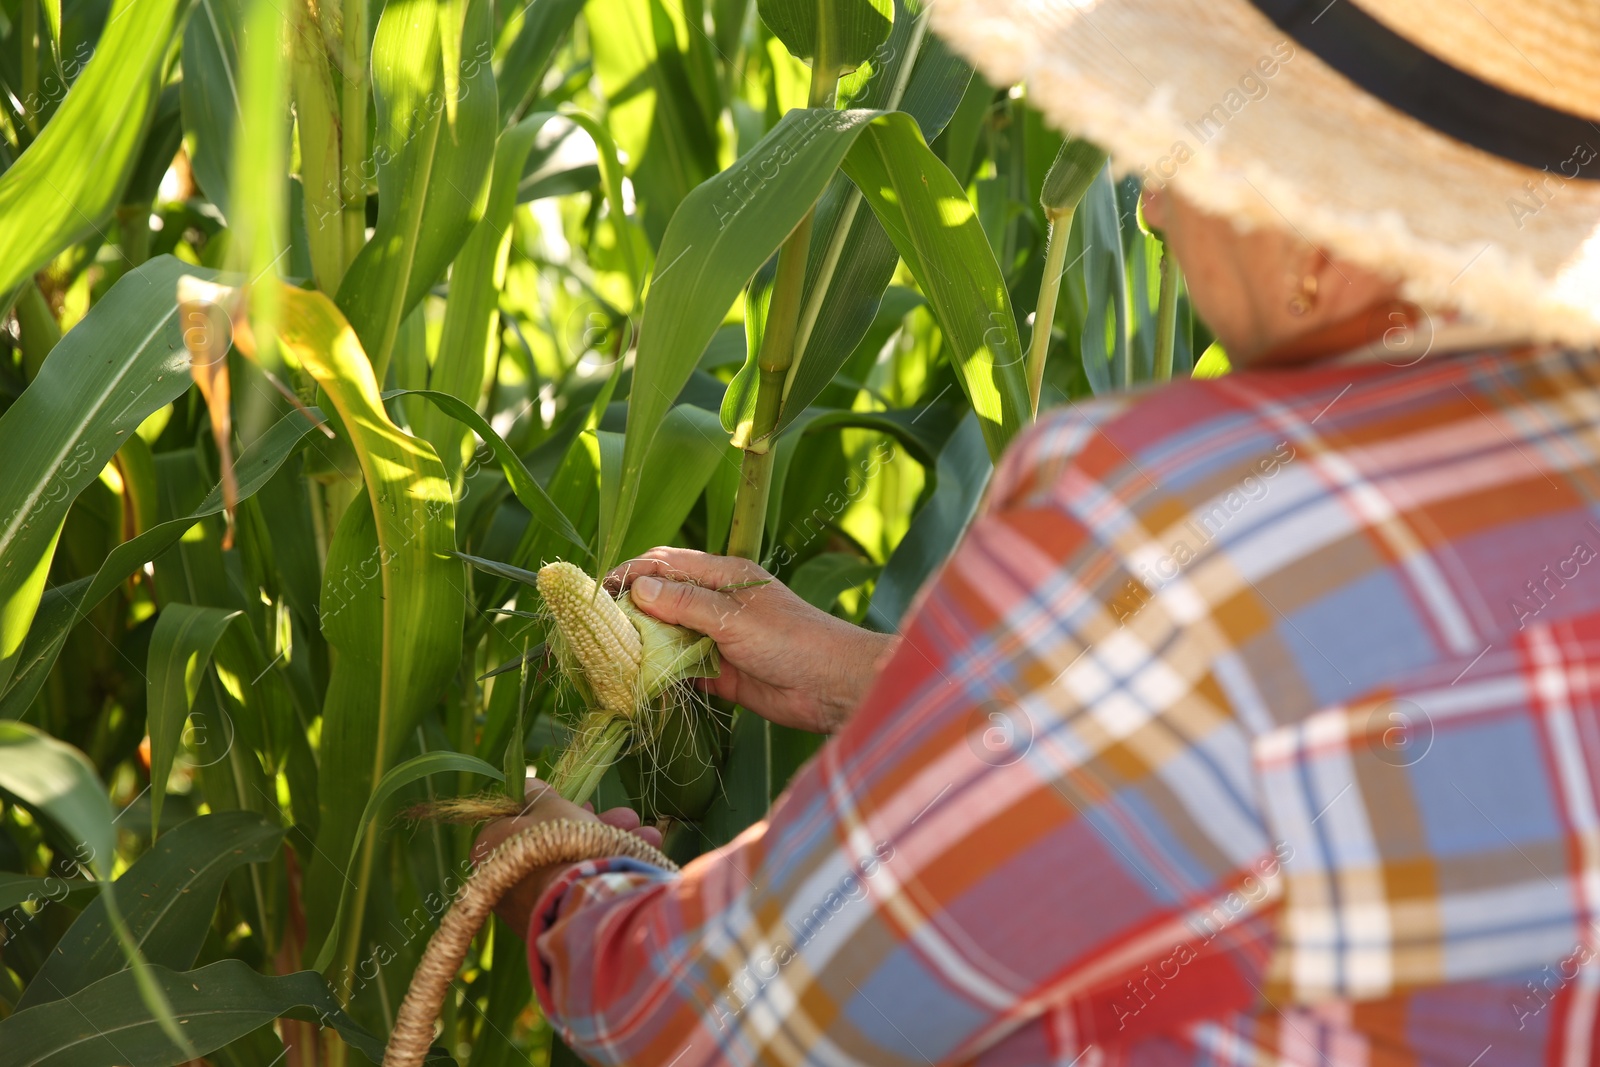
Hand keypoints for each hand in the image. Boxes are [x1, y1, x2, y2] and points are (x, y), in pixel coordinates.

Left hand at [472, 777, 663, 941]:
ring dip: (609, 846)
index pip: (521, 820)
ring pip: (571, 865)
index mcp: (489, 848)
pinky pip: (578, 888)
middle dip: (595, 827)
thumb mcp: (551, 806)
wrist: (578, 899)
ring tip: (648, 835)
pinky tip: (640, 858)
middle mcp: (502, 880)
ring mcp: (527, 906)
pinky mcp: (553, 922)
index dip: (555, 808)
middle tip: (625, 818)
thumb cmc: (558, 843)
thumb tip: (528, 783)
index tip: (585, 804)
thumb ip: (539, 794)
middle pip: (553, 843)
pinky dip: (604, 872)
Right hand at [606, 548, 896, 733]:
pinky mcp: (721, 674)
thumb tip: (638, 588)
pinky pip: (681, 669)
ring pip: (667, 636)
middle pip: (662, 600)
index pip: (666, 564)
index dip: (631, 573)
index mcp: (723, 576)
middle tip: (594, 629)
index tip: (599, 592)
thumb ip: (686, 604)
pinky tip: (634, 682)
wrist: (833, 688)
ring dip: (641, 645)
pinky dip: (659, 674)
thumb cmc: (793, 640)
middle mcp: (716, 604)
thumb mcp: (735, 617)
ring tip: (605, 657)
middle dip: (630, 610)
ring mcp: (717, 639)